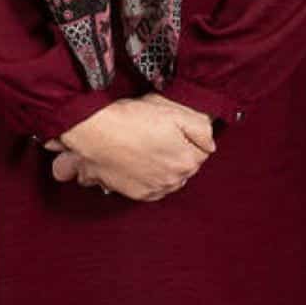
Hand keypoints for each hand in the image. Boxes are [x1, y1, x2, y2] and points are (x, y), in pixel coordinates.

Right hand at [48, 98, 214, 200]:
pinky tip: (139, 161)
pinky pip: (153, 187)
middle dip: (177, 151)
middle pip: (185, 165)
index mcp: (188, 159)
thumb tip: (210, 142)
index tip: (174, 128)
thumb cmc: (131, 118)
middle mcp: (175, 179)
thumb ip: (200, 127)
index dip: (188, 136)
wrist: (95, 133)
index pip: (202, 150)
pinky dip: (150, 177)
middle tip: (158, 135)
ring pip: (170, 177)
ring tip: (147, 147)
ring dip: (164, 166)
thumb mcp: (173, 110)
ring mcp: (156, 189)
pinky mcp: (138, 194)